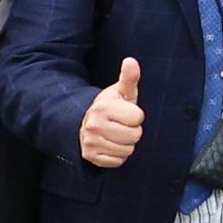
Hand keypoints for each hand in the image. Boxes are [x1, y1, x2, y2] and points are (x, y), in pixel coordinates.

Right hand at [77, 55, 148, 169]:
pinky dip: (118, 156)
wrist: (85, 122)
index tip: (126, 112)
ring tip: (116, 134)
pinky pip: (118, 162)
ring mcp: (90, 142)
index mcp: (104, 107)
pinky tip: (111, 145)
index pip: (138, 117)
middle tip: (122, 125)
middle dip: (133, 131)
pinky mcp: (90, 156)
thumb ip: (129, 77)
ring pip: (127, 150)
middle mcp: (94, 124)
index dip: (136, 115)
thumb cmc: (111, 106)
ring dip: (126, 144)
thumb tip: (131, 61)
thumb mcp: (121, 91)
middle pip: (134, 136)